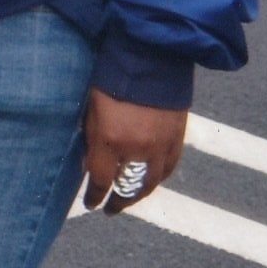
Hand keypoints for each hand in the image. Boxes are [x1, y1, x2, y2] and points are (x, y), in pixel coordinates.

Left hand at [81, 90, 186, 212]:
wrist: (149, 58)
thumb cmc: (110, 78)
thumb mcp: (90, 108)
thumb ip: (91, 137)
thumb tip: (88, 161)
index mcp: (110, 140)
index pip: (101, 180)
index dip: (95, 195)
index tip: (91, 203)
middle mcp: (137, 149)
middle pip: (129, 188)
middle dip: (119, 201)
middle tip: (112, 208)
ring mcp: (161, 146)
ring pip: (152, 182)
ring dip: (140, 194)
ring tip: (130, 199)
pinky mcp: (177, 139)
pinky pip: (169, 168)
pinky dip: (159, 178)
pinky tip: (152, 181)